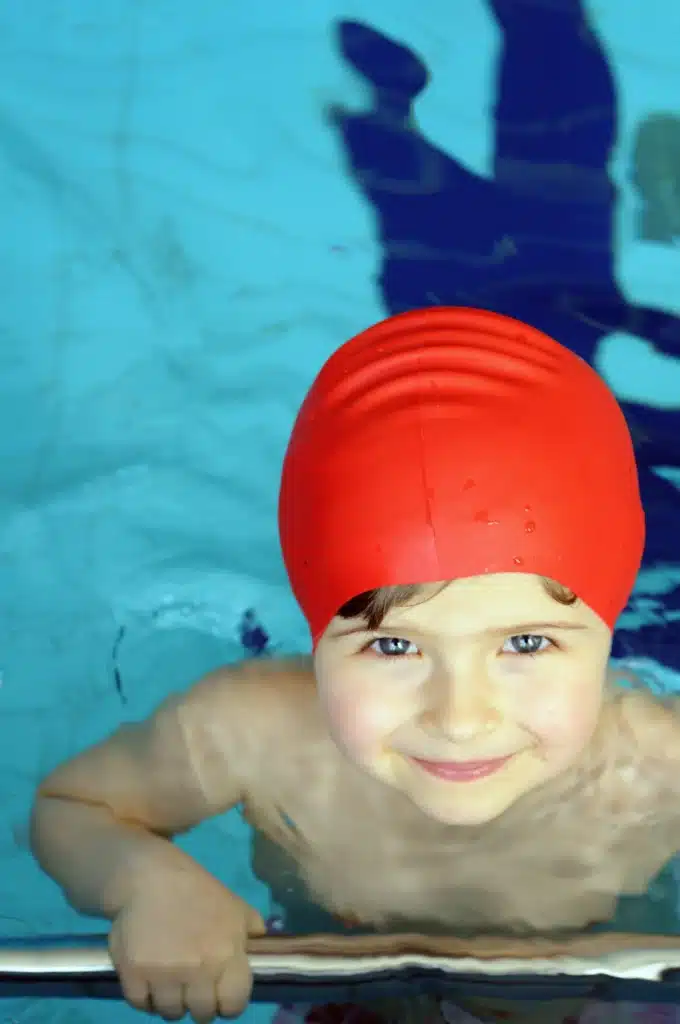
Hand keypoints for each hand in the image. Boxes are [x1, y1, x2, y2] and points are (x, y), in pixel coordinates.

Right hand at [109, 861, 265, 1021]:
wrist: (149, 877)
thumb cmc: (197, 891)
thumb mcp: (235, 906)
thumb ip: (253, 932)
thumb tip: (262, 956)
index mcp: (227, 954)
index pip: (234, 1005)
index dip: (228, 1003)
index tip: (220, 994)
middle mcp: (198, 969)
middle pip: (202, 1014)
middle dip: (199, 1003)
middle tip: (192, 986)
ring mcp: (164, 974)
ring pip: (171, 1012)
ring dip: (171, 1001)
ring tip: (170, 981)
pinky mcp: (133, 974)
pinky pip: (141, 1005)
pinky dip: (144, 997)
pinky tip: (149, 979)